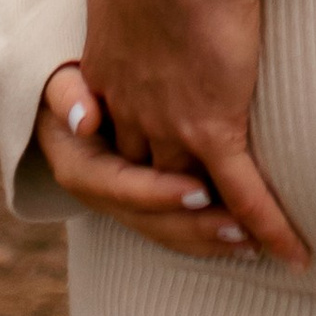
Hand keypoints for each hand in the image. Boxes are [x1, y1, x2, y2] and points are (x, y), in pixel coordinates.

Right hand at [31, 64, 260, 259]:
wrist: (83, 87)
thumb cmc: (79, 74)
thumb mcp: (63, 79)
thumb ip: (66, 94)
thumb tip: (83, 121)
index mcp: (79, 165)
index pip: (119, 188)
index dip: (159, 194)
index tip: (199, 192)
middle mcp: (102, 193)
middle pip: (150, 220)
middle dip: (194, 226)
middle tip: (240, 228)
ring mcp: (127, 201)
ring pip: (168, 231)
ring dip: (209, 236)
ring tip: (252, 240)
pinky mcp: (152, 202)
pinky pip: (179, 225)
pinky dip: (210, 233)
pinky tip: (250, 240)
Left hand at [78, 0, 309, 268]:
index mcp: (104, 72)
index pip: (112, 146)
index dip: (137, 170)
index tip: (164, 175)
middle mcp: (129, 110)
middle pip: (144, 186)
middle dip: (173, 213)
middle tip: (211, 228)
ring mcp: (168, 123)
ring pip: (189, 201)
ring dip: (219, 227)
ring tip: (251, 245)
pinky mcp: (212, 122)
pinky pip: (242, 192)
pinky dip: (270, 227)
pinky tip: (295, 254)